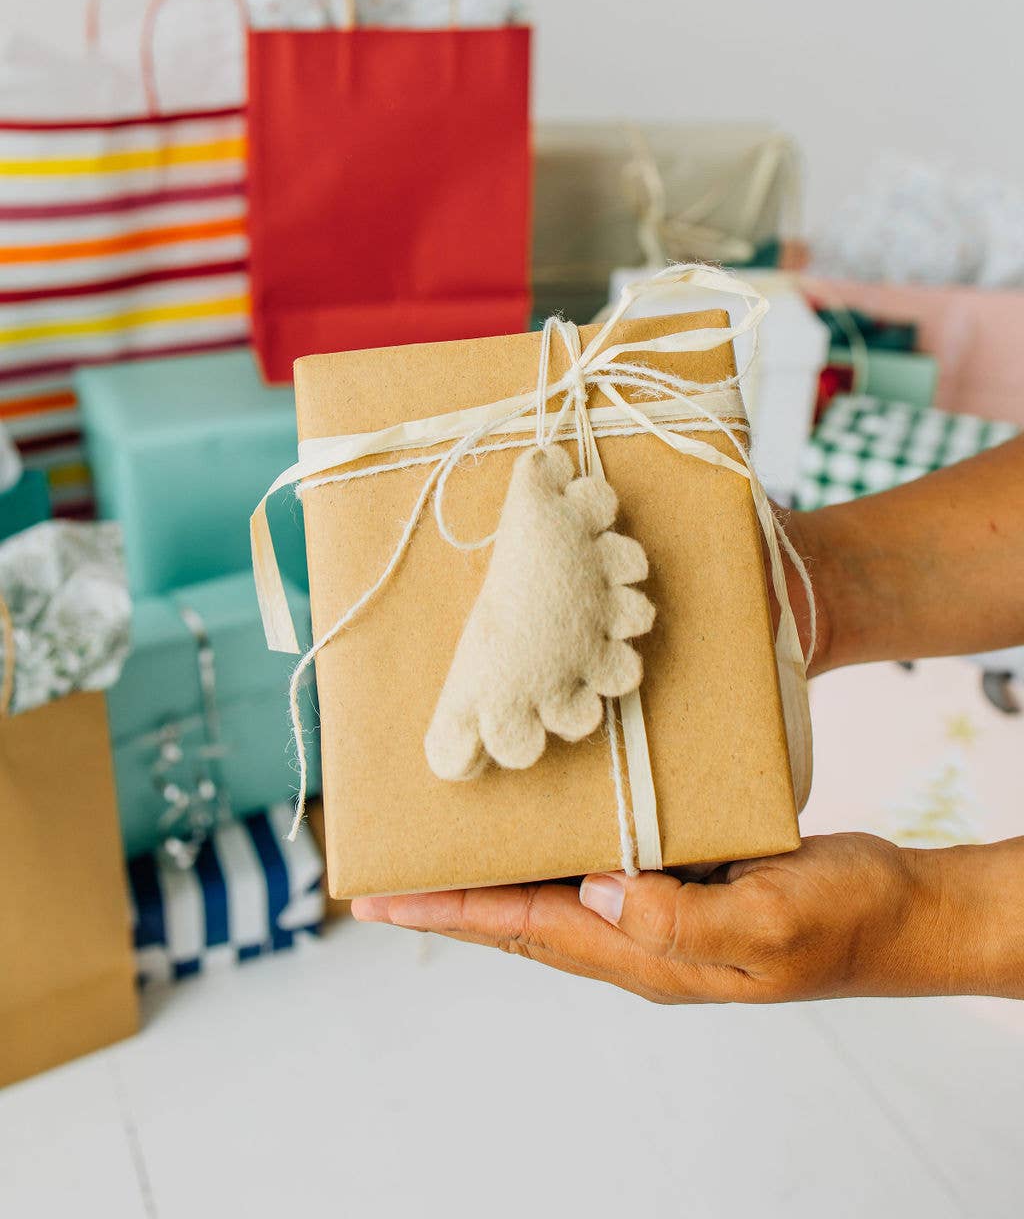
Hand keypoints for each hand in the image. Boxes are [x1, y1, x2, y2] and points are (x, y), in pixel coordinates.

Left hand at [351, 833, 985, 1002]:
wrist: (898, 911)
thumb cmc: (844, 919)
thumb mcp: (769, 922)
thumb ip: (682, 918)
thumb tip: (596, 893)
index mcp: (647, 954)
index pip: (523, 930)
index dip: (448, 911)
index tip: (379, 897)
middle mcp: (637, 934)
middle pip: (518, 918)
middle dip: (448, 897)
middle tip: (380, 873)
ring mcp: (656, 906)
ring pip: (551, 889)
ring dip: (493, 869)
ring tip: (437, 838)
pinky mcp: (679, 874)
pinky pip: (596, 859)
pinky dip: (553, 839)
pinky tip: (539, 808)